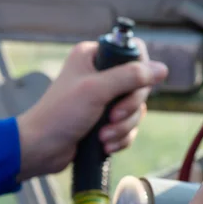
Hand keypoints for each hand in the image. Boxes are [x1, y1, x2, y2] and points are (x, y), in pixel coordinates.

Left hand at [16, 39, 167, 180]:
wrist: (41, 149)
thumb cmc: (60, 115)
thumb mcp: (96, 90)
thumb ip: (130, 77)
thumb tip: (161, 69)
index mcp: (94, 57)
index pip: (133, 53)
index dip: (140, 72)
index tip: (131, 89)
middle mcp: (100, 75)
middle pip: (139, 85)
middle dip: (129, 108)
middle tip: (112, 117)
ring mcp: (103, 100)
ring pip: (135, 110)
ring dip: (123, 127)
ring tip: (104, 136)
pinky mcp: (105, 121)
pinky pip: (128, 127)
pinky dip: (120, 138)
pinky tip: (105, 145)